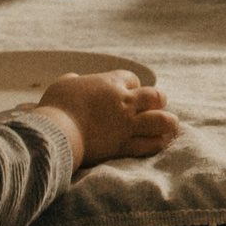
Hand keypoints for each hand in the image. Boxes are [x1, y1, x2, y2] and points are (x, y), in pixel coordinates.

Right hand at [35, 70, 180, 168]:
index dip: (133, 85)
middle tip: (153, 107)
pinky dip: (158, 143)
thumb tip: (75, 81)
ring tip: (169, 125)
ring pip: (162, 121)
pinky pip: (150, 145)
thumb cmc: (56, 106)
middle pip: (156, 97)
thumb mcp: (63, 84)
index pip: (133, 79)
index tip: (128, 92)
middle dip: (158, 101)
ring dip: (168, 122)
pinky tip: (160, 142)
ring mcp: (127, 125)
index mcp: (111, 83)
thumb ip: (74, 81)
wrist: (56, 133)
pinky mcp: (124, 146)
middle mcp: (125, 102)